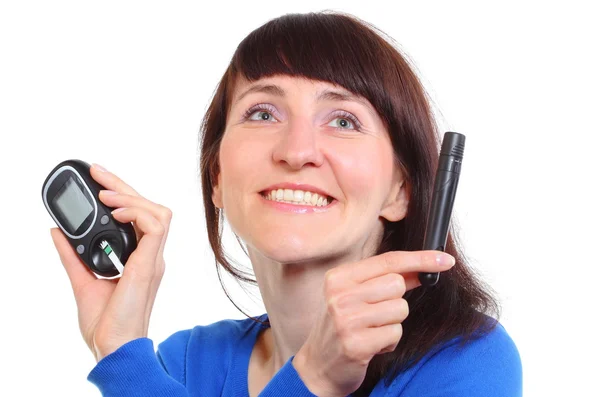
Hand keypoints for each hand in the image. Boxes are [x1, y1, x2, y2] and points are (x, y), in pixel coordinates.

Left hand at [50, 164, 172, 361]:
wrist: (112, 345)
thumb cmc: (104, 322)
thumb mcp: (81, 279)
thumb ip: (72, 255)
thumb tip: (57, 231)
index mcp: (139, 258)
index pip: (139, 216)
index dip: (123, 194)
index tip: (100, 181)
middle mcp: (150, 255)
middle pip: (149, 207)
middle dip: (123, 186)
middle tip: (99, 173)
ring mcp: (153, 258)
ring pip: (158, 212)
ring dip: (132, 198)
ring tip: (106, 195)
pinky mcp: (150, 264)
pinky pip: (155, 227)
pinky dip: (136, 214)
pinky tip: (114, 214)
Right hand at [292, 250, 455, 396]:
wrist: (319, 365)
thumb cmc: (342, 326)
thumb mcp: (357, 296)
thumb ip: (386, 280)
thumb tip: (422, 268)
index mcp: (339, 277)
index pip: (389, 261)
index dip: (421, 259)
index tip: (445, 260)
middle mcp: (339, 295)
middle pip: (397, 284)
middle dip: (395, 300)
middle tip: (375, 315)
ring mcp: (345, 319)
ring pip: (400, 308)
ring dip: (393, 323)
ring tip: (372, 330)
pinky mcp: (355, 344)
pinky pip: (395, 333)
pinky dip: (389, 341)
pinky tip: (371, 345)